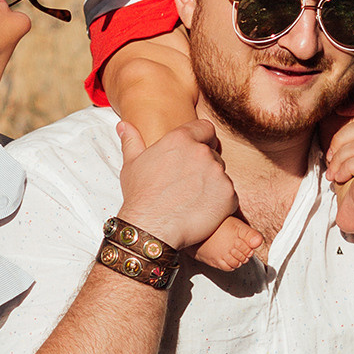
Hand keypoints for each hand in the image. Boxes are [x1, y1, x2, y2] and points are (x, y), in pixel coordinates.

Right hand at [115, 118, 235, 252]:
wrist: (151, 227)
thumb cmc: (140, 196)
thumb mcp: (131, 165)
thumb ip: (132, 141)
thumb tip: (124, 125)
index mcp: (180, 139)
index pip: (205, 128)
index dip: (203, 138)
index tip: (196, 152)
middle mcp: (202, 152)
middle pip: (213, 153)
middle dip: (204, 166)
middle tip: (188, 184)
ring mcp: (217, 173)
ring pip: (221, 175)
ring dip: (212, 184)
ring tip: (192, 200)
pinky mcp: (228, 195)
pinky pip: (229, 195)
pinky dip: (220, 203)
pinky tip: (202, 211)